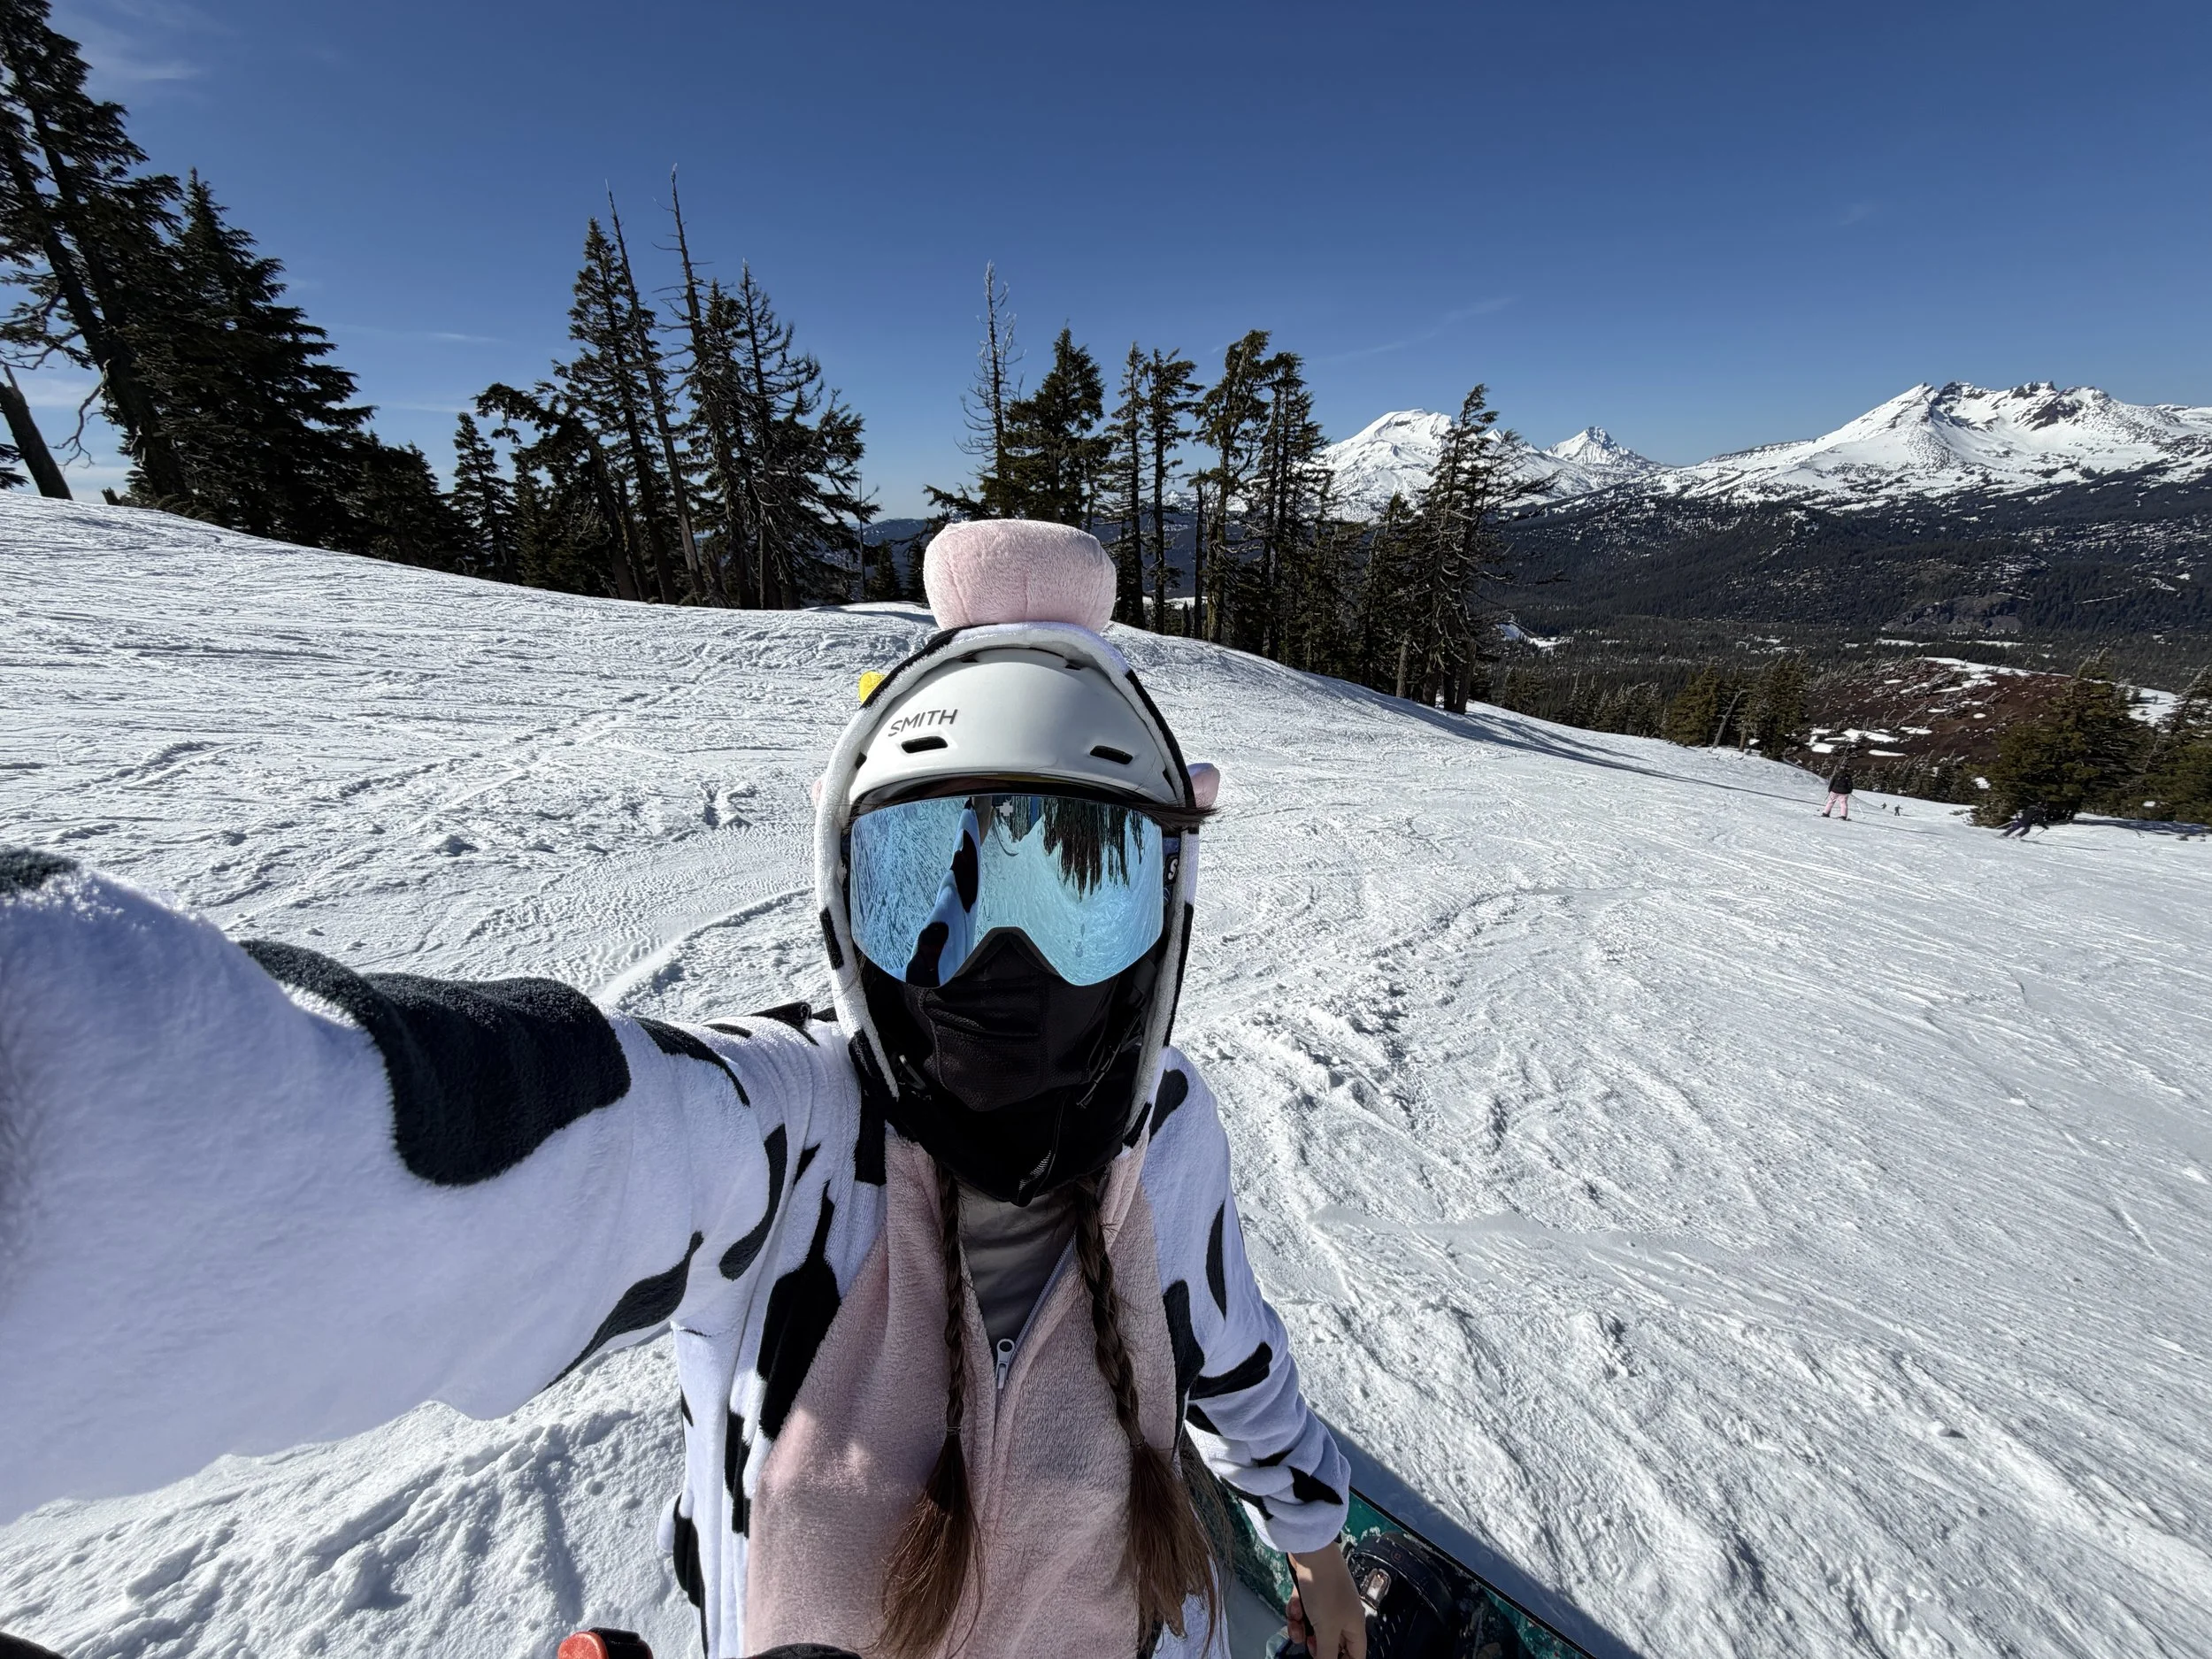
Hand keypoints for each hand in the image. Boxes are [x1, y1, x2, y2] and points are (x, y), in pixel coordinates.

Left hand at [1285, 1542, 1365, 1658]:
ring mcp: (1327, 1602)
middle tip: (1308, 1645)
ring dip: (1302, 1629)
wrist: (1312, 1552)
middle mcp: (1343, 1615)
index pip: (1355, 1655)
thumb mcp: (1327, 1628)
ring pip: (1314, 1627)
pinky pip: (1304, 1611)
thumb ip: (1327, 1653)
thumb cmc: (1324, 1588)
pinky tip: (1294, 1606)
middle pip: (1332, 1642)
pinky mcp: (1311, 1592)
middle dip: (1317, 1646)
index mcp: (1354, 1625)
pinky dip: (1297, 1611)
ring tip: (1296, 1625)